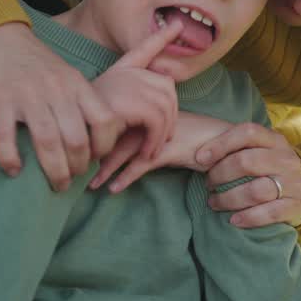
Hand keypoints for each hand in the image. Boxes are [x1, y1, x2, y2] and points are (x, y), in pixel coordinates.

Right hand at [0, 19, 181, 191]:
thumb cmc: (32, 60)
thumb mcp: (65, 74)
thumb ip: (78, 100)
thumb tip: (90, 139)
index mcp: (76, 84)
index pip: (104, 120)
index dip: (104, 147)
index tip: (95, 160)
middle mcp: (56, 90)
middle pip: (76, 139)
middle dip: (77, 167)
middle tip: (71, 181)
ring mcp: (28, 94)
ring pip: (47, 142)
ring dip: (54, 170)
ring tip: (54, 185)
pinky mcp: (0, 99)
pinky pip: (5, 136)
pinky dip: (10, 158)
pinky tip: (14, 171)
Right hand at [86, 17, 186, 163]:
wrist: (68, 139)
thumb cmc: (90, 133)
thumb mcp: (112, 111)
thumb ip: (135, 100)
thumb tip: (165, 91)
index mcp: (119, 71)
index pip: (143, 49)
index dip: (161, 37)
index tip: (176, 24)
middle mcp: (123, 73)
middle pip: (167, 87)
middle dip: (172, 115)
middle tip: (162, 139)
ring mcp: (125, 84)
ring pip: (165, 106)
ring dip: (162, 134)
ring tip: (151, 151)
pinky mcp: (126, 101)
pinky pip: (157, 121)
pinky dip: (155, 140)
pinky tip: (146, 153)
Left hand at [88, 110, 231, 191]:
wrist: (224, 139)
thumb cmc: (198, 135)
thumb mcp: (169, 132)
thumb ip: (151, 134)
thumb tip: (130, 145)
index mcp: (149, 111)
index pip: (117, 120)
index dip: (98, 134)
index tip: (81, 146)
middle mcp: (150, 121)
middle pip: (115, 135)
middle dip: (95, 152)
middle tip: (76, 167)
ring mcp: (158, 136)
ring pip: (123, 151)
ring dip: (105, 169)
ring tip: (91, 184)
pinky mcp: (167, 151)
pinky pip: (140, 165)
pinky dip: (125, 177)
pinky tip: (114, 188)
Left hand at [196, 123, 300, 227]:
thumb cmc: (274, 167)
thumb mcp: (265, 150)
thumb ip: (241, 147)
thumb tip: (200, 153)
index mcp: (275, 140)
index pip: (247, 133)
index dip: (221, 144)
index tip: (200, 159)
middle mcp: (285, 159)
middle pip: (246, 162)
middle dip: (220, 174)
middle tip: (208, 184)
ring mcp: (293, 182)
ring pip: (255, 190)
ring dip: (229, 199)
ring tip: (215, 203)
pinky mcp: (296, 206)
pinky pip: (269, 213)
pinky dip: (248, 218)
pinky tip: (234, 220)